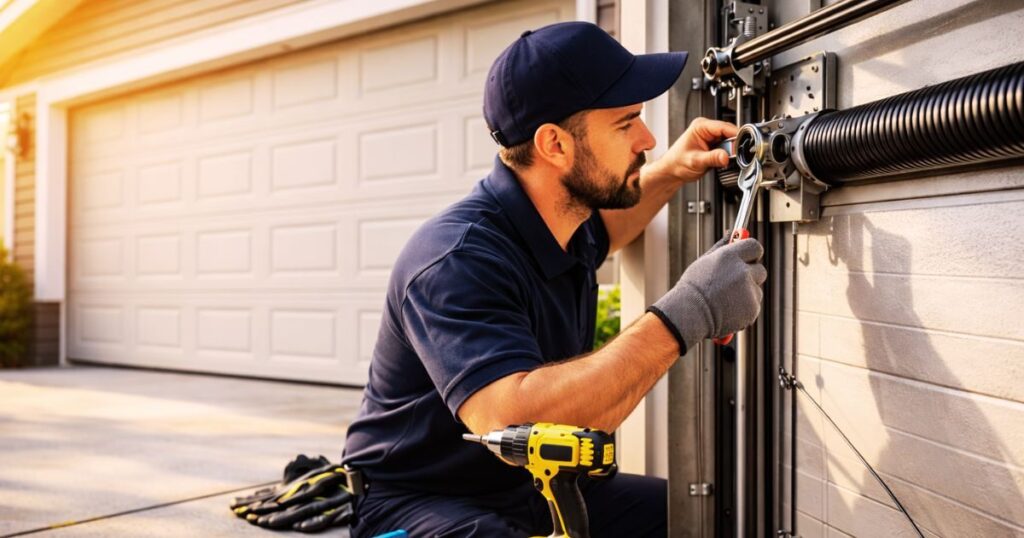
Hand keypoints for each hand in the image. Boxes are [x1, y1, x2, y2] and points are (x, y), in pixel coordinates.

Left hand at [644, 118, 737, 183]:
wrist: (671, 171)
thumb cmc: (676, 163)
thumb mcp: (695, 161)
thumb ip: (712, 158)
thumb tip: (726, 156)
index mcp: (700, 126)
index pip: (724, 126)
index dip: (735, 136)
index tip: (742, 145)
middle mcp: (706, 128)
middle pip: (729, 132)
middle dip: (734, 144)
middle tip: (734, 156)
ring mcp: (710, 136)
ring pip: (729, 140)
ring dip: (731, 150)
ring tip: (727, 159)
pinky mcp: (713, 144)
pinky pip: (727, 147)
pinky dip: (728, 153)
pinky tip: (724, 159)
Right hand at [648, 238, 766, 351]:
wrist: (687, 316)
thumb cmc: (693, 288)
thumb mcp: (704, 262)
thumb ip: (722, 247)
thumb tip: (732, 232)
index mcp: (729, 256)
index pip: (755, 247)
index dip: (752, 253)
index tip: (749, 258)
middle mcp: (742, 272)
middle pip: (760, 269)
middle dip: (751, 275)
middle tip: (734, 283)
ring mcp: (749, 291)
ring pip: (756, 290)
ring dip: (746, 293)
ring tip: (725, 300)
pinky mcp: (752, 309)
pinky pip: (754, 306)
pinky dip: (744, 309)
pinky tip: (727, 311)